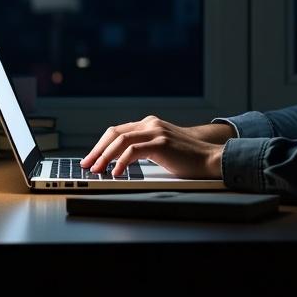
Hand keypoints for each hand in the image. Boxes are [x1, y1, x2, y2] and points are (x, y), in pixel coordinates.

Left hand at [80, 117, 232, 178]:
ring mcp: (156, 131)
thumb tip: (118, 162)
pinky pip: (134, 150)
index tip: (90, 159)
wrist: (209, 159)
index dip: (100, 146)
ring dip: (105, 156)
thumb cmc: (186, 159)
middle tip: (87, 165)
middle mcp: (151, 124)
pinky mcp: (161, 142)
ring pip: (121, 140)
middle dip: (97, 150)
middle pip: (114, 133)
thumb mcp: (160, 149)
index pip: (116, 131)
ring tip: (97, 170)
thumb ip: (143, 149)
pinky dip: (121, 162)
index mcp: (149, 124)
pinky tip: (116, 173)